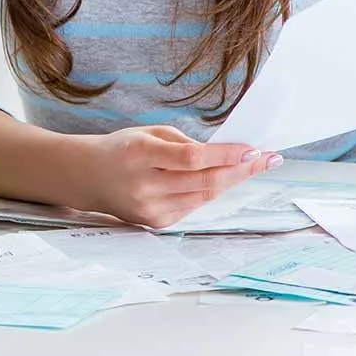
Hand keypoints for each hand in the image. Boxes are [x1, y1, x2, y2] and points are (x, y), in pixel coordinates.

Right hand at [74, 126, 281, 227]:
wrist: (87, 177)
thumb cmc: (121, 149)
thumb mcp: (149, 133)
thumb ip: (184, 144)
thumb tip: (224, 154)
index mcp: (139, 155)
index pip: (192, 159)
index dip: (226, 156)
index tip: (253, 149)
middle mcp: (144, 186)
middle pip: (204, 182)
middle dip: (241, 169)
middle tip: (269, 159)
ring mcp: (149, 209)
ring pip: (204, 197)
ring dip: (232, 181)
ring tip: (254, 166)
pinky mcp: (155, 223)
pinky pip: (193, 206)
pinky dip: (211, 192)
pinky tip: (224, 179)